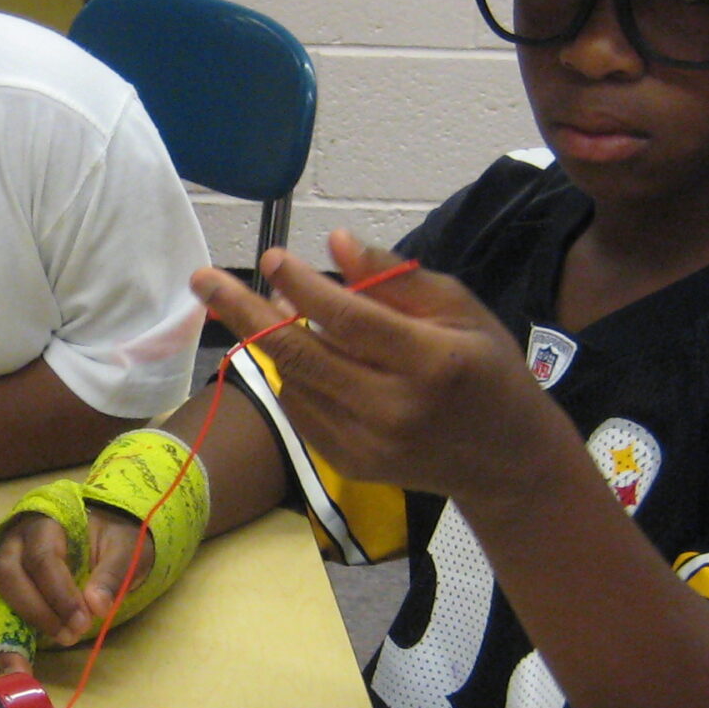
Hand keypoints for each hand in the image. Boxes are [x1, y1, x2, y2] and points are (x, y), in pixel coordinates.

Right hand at [0, 504, 147, 648]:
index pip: (42, 558)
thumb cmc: (115, 537)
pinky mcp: (10, 581)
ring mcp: (8, 558)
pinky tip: (26, 655)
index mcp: (46, 521)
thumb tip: (97, 607)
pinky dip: (10, 629)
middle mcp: (18, 538)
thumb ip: (113, 574)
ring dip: (27, 619)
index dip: (59, 594)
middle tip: (70, 635)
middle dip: (38, 610)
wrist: (106, 532)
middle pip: (8, 574)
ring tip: (62, 637)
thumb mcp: (127, 548)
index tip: (83, 622)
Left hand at [190, 232, 566, 510]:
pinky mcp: (350, 464)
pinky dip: (289, 374)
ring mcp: (367, 444)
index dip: (302, 286)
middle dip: (242, 312)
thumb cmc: (487, 370)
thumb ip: (396, 278)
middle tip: (202, 279)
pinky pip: (299, 409)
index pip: (348, 319)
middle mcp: (393, 409)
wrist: (506, 461)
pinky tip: (296, 349)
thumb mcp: (461, 310)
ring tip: (262, 305)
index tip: (272, 257)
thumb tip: (334, 243)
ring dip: (267, 340)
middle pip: (300, 354)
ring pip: (293, 382)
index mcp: (431, 363)